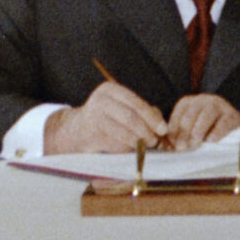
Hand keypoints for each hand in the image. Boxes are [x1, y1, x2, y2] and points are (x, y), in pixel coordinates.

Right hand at [44, 81, 169, 153]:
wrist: (76, 130)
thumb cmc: (106, 119)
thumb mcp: (122, 109)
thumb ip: (143, 113)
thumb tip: (161, 126)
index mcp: (110, 89)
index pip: (136, 103)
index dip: (152, 118)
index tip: (163, 130)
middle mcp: (100, 99)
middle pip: (131, 117)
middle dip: (146, 131)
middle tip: (155, 142)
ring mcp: (94, 116)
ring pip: (124, 131)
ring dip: (138, 142)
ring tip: (145, 147)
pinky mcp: (91, 133)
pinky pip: (115, 143)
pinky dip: (125, 148)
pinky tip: (129, 150)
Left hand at [162, 93, 239, 152]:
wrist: (235, 126)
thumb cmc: (208, 128)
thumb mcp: (191, 127)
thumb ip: (180, 133)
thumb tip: (169, 146)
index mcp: (188, 102)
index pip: (177, 115)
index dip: (173, 131)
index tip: (172, 145)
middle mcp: (202, 100)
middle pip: (189, 117)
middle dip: (183, 134)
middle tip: (182, 148)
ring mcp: (218, 105)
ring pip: (204, 117)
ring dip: (197, 133)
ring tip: (194, 145)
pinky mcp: (232, 115)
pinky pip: (222, 124)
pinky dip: (215, 133)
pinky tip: (210, 141)